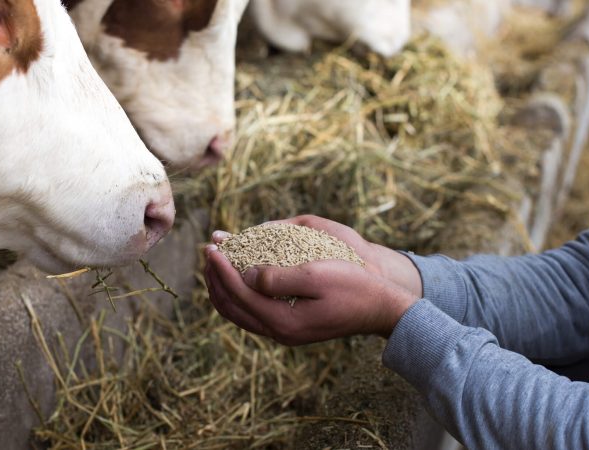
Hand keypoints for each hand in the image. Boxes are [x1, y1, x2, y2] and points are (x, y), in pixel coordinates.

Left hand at [203, 222, 419, 344]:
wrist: (380, 308)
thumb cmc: (353, 286)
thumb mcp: (317, 274)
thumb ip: (278, 277)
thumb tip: (245, 275)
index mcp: (282, 321)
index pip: (238, 293)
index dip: (221, 268)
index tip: (213, 246)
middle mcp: (278, 332)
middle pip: (231, 307)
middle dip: (214, 279)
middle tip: (208, 251)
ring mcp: (283, 332)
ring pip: (238, 313)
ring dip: (223, 287)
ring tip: (216, 262)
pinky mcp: (290, 327)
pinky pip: (252, 313)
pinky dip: (238, 294)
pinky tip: (238, 276)